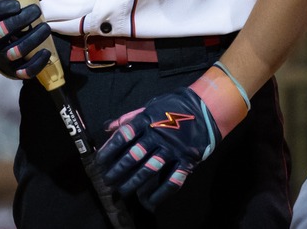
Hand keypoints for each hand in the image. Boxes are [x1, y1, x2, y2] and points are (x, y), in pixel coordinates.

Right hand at [0, 0, 52, 79]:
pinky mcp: (12, 71)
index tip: (17, 3)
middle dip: (21, 20)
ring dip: (32, 38)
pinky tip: (46, 52)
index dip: (1, 9)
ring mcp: (0, 58)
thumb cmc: (8, 22)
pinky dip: (36, 63)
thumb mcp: (10, 8)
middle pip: (1, 32)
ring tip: (46, 27)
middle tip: (36, 10)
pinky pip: (24, 71)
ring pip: (15, 51)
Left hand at [97, 63, 249, 208]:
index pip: (122, 137)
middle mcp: (157, 135)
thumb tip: (107, 127)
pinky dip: (160, 193)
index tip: (99, 162)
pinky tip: (150, 201)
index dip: (109, 150)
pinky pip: (172, 180)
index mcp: (147, 120)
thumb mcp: (151, 105)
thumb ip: (129, 117)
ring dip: (133, 183)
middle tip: (108, 181)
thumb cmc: (175, 105)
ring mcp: (172, 149)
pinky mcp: (186, 159)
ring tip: (122, 191)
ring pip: (149, 170)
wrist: (207, 107)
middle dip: (117, 171)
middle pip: (133, 156)